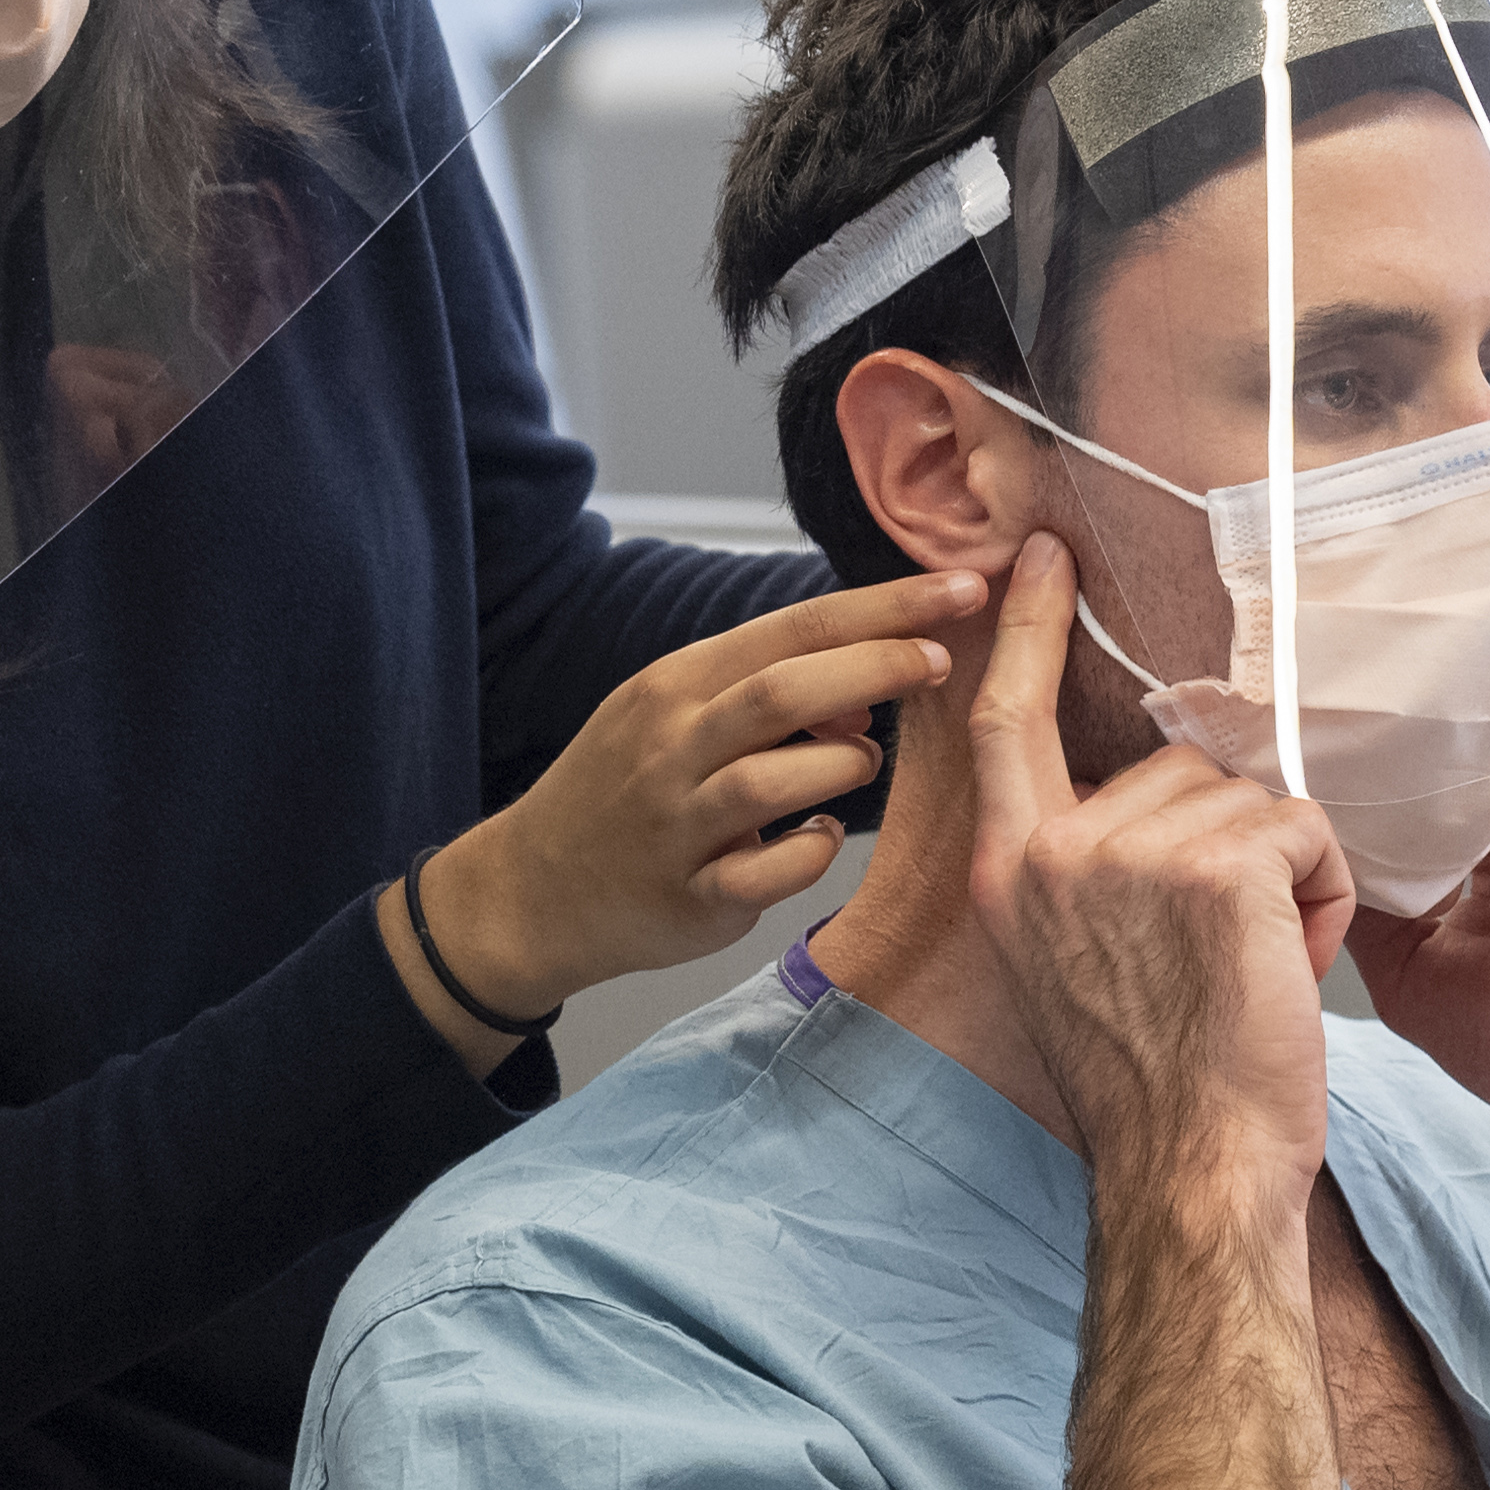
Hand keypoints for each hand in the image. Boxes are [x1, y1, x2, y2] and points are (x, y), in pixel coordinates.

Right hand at [403, 571, 987, 1050]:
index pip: (792, 628)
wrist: (531, 887)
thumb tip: (869, 689)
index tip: (957, 592)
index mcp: (676, 685)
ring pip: (773, 781)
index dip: (882, 608)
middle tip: (942, 660)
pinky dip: (811, 852)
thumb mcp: (671, 715)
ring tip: (868, 759)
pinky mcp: (687, 898)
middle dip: (878, 666)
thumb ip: (764, 692)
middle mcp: (671, 746)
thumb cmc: (623, 789)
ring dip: (844, 764)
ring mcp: (675, 825)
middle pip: (785, 691)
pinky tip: (819, 838)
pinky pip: (766, 875)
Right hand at [962, 535, 1350, 1190]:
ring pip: (1254, 797)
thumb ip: (1090, 870)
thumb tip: (1161, 789)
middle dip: (1235, 843)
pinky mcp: (1215, 869)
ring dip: (1284, 876)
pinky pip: (1305, 826)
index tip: (1038, 559)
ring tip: (1253, 969)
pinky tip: (1286, 967)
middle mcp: (1054, 851)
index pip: (1004, 722)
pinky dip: (1321, 896)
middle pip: (1181, 766)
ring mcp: (1131, 854)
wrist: (1191, 1175)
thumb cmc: (1154, 1090)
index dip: (1023, 631)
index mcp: (1009, 872)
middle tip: (1225, 954)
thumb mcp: (1073, 965)